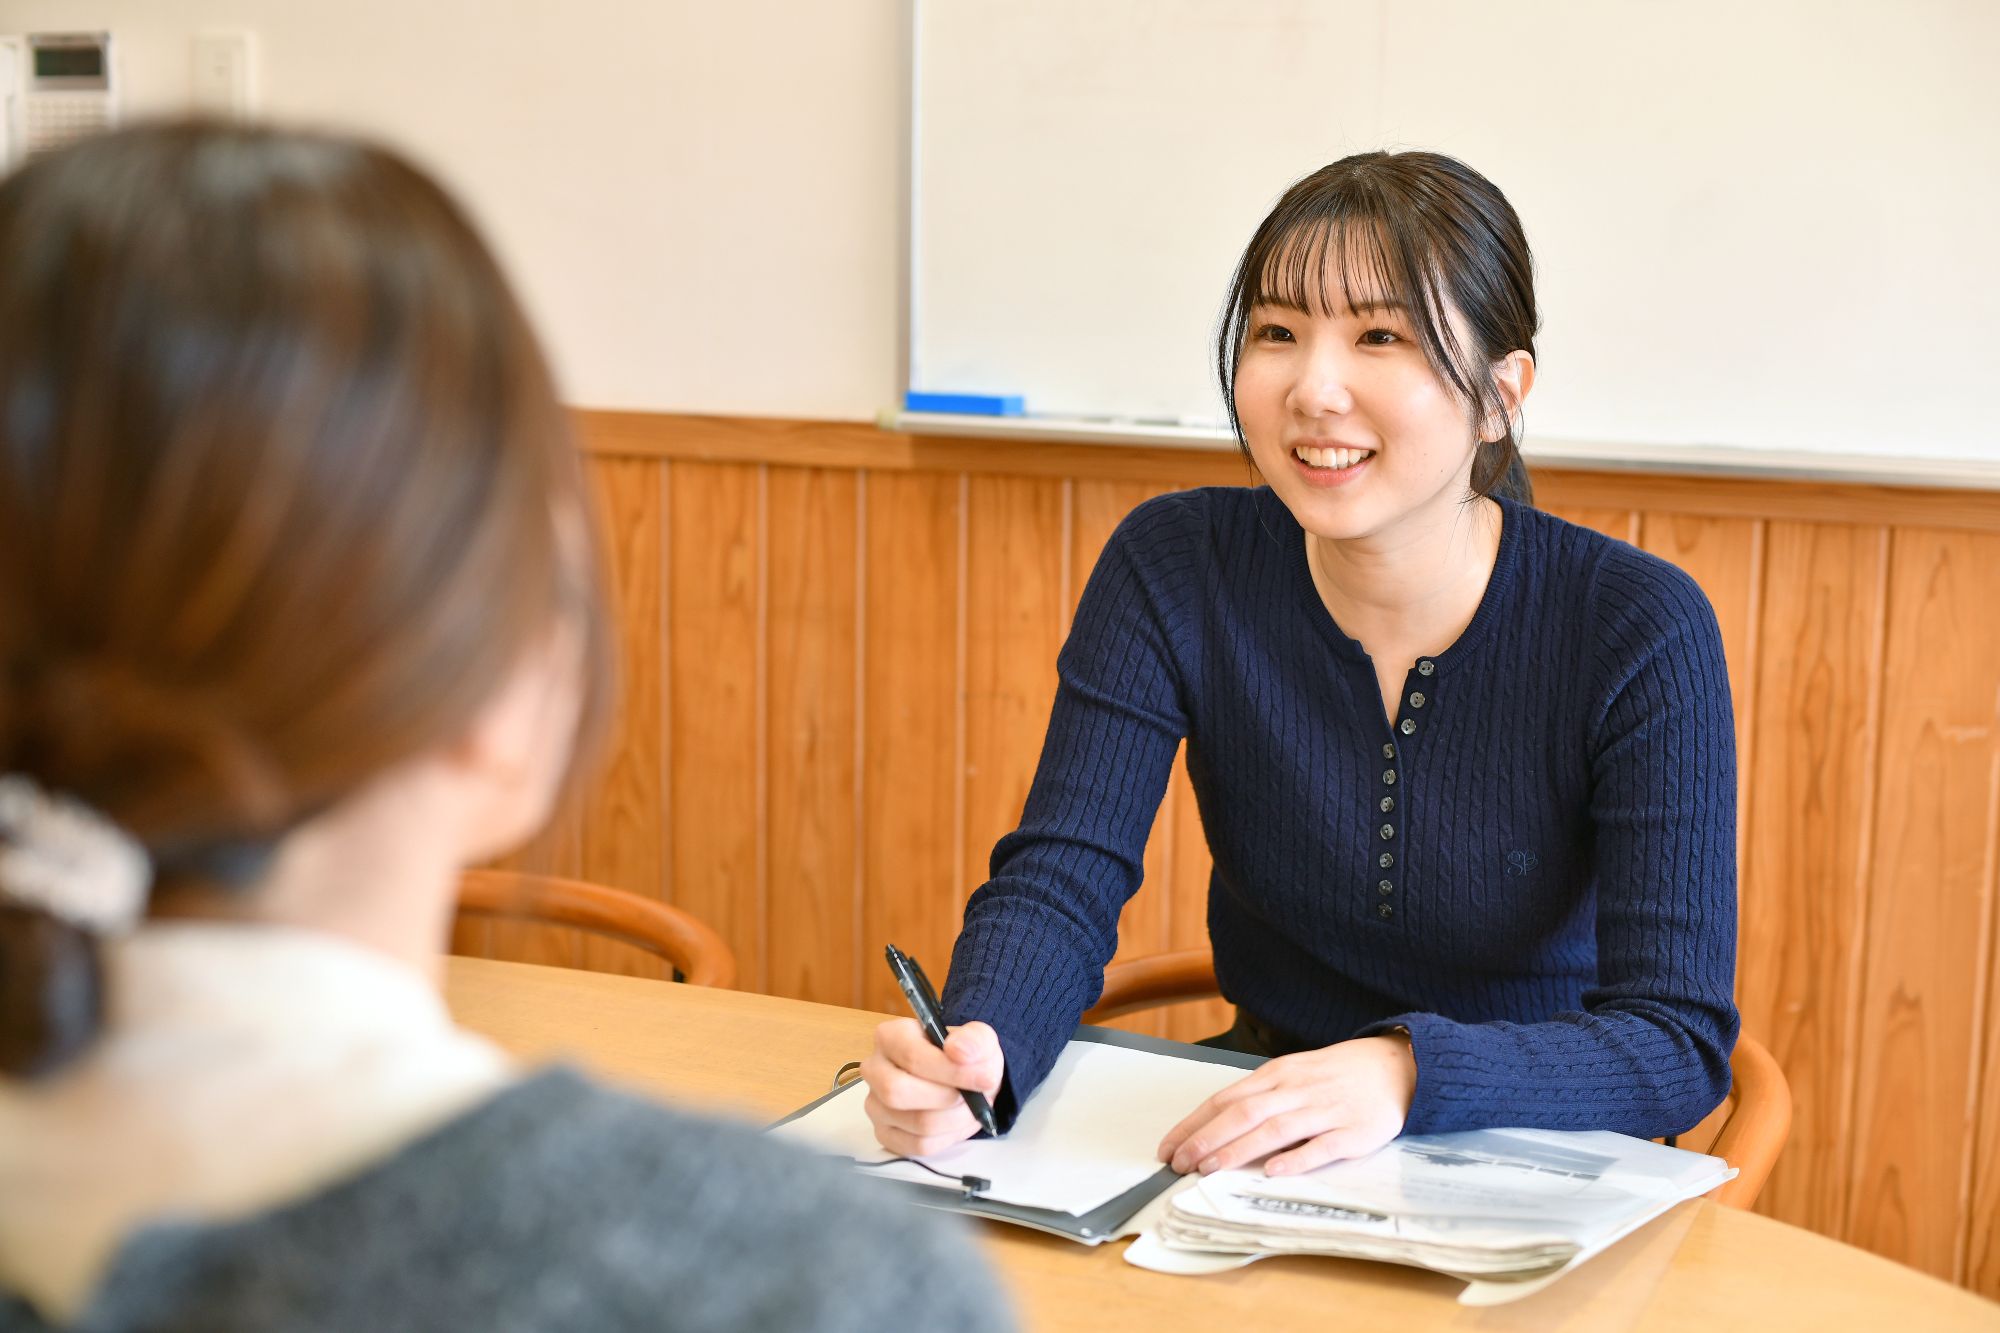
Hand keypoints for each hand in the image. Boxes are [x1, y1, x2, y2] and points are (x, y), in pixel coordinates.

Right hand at [860, 1018, 1004, 1156]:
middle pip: (897, 1092)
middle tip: (974, 1097)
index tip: (984, 1078)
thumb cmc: (964, 1057)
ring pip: (915, 1123)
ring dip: (955, 1119)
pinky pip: (919, 1146)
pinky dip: (948, 1137)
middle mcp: (874, 1070)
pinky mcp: (885, 1134)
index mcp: (890, 1037)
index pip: (911, 1056)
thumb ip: (973, 1039)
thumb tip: (958, 1050)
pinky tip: (957, 1122)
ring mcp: (876, 1105)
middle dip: (947, 1098)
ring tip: (972, 1108)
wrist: (964, 1080)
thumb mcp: (978, 1039)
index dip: (951, 1071)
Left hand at [1157, 1032, 1415, 1176]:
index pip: (1225, 1098)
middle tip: (1179, 1163)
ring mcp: (1325, 1110)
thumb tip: (1215, 1125)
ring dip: (1239, 1149)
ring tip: (1210, 1169)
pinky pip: (1321, 1146)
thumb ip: (1259, 1096)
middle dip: (1207, 1139)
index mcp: (1277, 1074)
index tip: (1169, 1147)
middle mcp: (1296, 1089)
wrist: (1397, 1065)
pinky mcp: (1354, 1131)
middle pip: (1243, 1112)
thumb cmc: (1336, 1074)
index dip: (1194, 1124)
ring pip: (1274, 1129)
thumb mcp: (1293, 1073)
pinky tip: (1274, 1171)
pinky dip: (1297, 1158)